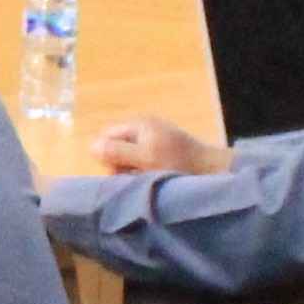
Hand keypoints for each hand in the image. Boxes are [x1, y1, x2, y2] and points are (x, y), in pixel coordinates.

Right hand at [85, 113, 219, 176]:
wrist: (212, 170)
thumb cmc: (177, 163)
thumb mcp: (145, 158)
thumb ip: (117, 152)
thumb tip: (91, 147)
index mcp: (139, 124)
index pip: (106, 135)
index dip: (106, 154)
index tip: (118, 171)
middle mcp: (144, 127)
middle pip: (116, 145)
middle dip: (119, 164)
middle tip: (133, 178)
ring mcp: (154, 138)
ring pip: (129, 155)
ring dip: (132, 170)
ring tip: (145, 179)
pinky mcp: (163, 150)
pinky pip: (142, 160)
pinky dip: (144, 170)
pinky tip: (153, 178)